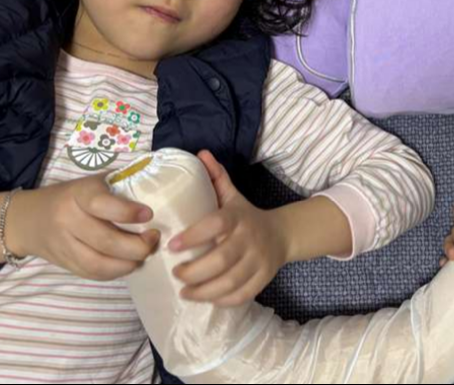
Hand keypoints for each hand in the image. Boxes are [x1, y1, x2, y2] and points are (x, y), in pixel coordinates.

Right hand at [15, 173, 159, 280]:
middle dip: (137, 245)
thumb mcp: (93, 183)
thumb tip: (161, 190)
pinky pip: (93, 274)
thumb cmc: (73, 196)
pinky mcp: (64, 264)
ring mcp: (63, 246)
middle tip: (154, 238)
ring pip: (99, 264)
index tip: (149, 214)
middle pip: (105, 241)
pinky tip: (130, 263)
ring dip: (129, 263)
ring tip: (145, 254)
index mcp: (77, 194)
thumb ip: (120, 186)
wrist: (28, 219)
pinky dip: (116, 272)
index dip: (127, 212)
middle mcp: (67, 220)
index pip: (100, 205)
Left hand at [168, 150, 289, 306]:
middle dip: (194, 271)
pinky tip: (206, 299)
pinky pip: (242, 295)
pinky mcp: (263, 278)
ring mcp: (259, 260)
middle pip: (222, 260)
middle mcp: (249, 239)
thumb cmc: (246, 216)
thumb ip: (216, 178)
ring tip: (185, 292)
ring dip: (204, 291)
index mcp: (237, 217)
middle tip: (176, 274)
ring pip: (230, 282)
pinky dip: (222, 300)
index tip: (171, 245)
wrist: (283, 234)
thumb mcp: (233, 196)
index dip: (193, 236)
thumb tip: (201, 153)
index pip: (215, 225)